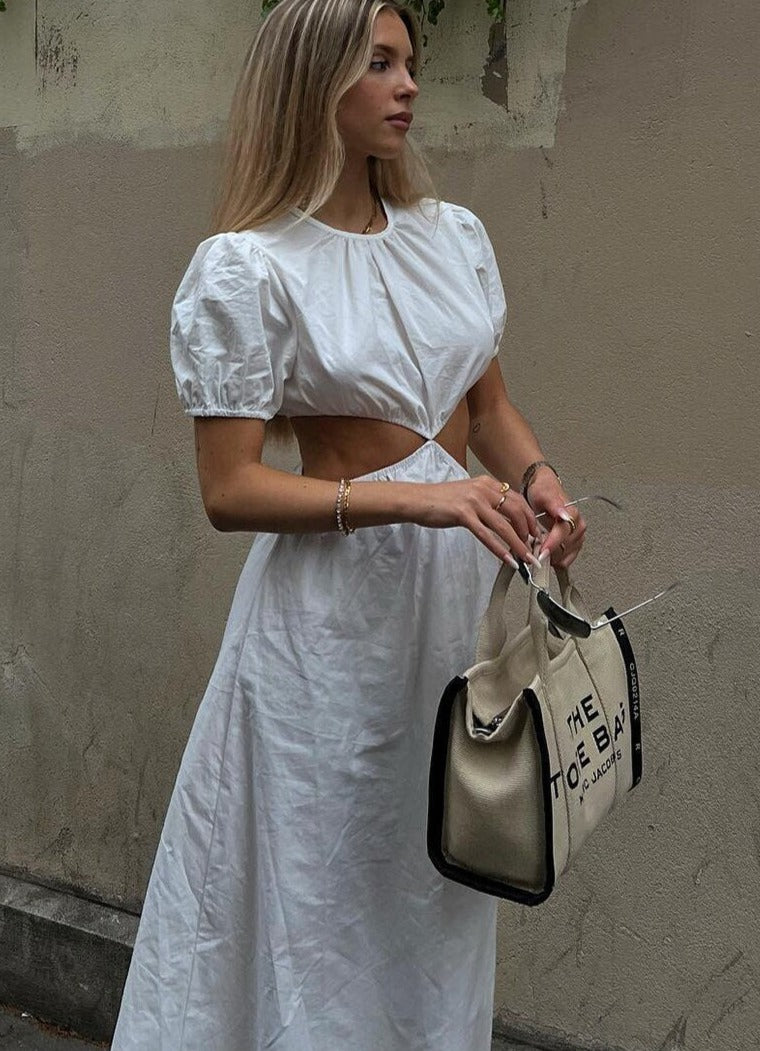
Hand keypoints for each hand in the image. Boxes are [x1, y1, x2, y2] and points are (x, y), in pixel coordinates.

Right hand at [412, 475, 541, 565]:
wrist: (417, 500)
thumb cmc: (440, 500)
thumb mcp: (469, 494)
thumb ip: (487, 502)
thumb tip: (505, 519)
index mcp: (487, 483)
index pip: (518, 500)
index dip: (530, 519)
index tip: (535, 534)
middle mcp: (483, 489)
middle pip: (516, 511)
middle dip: (528, 533)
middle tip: (534, 549)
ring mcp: (473, 501)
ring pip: (504, 525)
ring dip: (518, 544)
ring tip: (526, 559)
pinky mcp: (463, 514)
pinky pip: (486, 535)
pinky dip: (500, 549)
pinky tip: (507, 559)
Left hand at [527, 469, 585, 568]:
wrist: (544, 490)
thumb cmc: (543, 492)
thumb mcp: (544, 494)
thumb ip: (554, 504)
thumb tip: (564, 515)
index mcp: (573, 514)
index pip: (564, 533)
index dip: (552, 544)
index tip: (542, 553)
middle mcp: (578, 527)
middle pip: (565, 547)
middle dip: (549, 552)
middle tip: (533, 551)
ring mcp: (577, 537)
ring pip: (565, 556)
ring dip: (551, 557)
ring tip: (538, 551)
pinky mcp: (574, 545)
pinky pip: (566, 560)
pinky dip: (554, 561)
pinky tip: (546, 555)